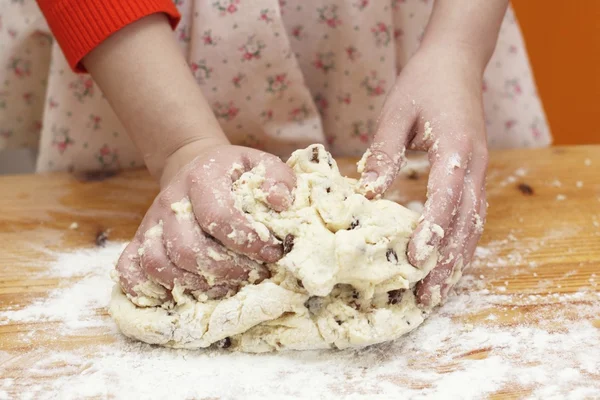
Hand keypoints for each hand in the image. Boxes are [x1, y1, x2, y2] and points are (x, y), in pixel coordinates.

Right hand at [115, 143, 296, 304]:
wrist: (195, 167)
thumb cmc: (235, 174)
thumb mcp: (260, 164)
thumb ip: (278, 178)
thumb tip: (281, 202)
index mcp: (201, 178)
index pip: (219, 216)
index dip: (248, 241)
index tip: (272, 252)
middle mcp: (171, 201)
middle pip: (188, 250)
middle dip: (227, 271)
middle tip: (253, 275)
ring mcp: (151, 223)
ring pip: (160, 266)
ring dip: (197, 285)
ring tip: (228, 285)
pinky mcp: (139, 240)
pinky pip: (130, 272)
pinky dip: (149, 290)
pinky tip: (182, 294)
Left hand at [359, 45, 487, 306]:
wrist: (456, 62)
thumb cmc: (422, 84)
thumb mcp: (396, 113)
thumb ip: (383, 153)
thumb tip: (366, 196)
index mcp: (455, 148)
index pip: (447, 196)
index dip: (432, 229)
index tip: (415, 258)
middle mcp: (474, 166)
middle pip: (466, 222)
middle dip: (446, 261)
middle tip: (426, 295)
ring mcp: (478, 172)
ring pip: (473, 225)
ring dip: (456, 260)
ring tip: (436, 292)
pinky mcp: (473, 175)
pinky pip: (471, 217)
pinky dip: (460, 243)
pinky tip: (445, 263)